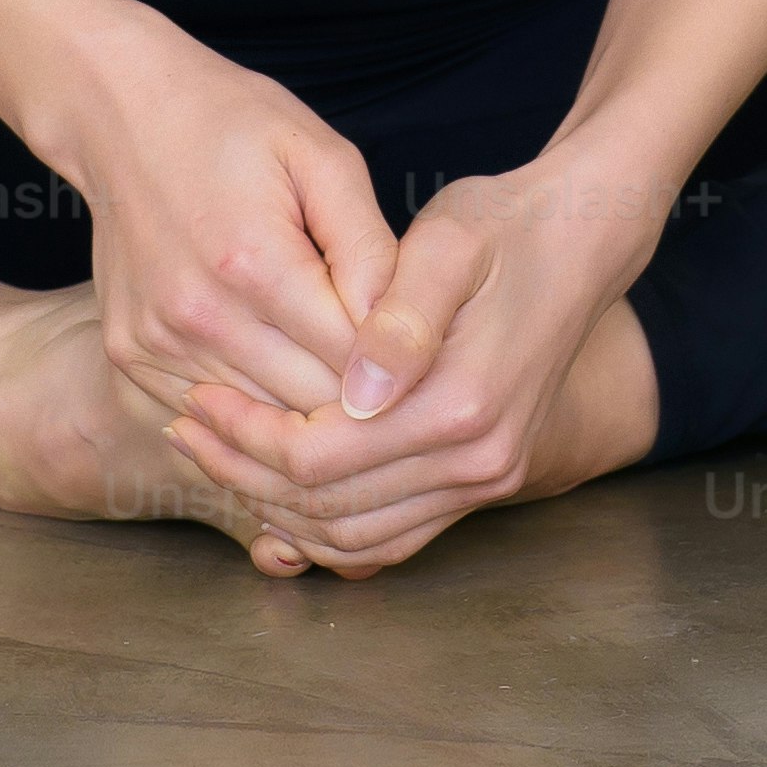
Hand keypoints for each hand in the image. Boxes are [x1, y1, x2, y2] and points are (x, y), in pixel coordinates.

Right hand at [42, 11, 400, 424]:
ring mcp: (157, 343)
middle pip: (311, 408)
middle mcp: (199, 317)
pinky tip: (275, 370)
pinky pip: (210, 417)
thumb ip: (369, 248)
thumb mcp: (323, 157)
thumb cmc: (233, 123)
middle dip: (361, 398)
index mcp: (255, 264)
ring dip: (306, 411)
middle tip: (390, 372)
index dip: (399, 362)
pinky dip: (250, 407)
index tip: (419, 346)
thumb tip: (401, 331)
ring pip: (262, 425)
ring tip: (337, 374)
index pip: (356, 363)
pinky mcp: (129, 357)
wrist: (121, 112)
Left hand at [155, 154, 664, 575]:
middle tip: (187, 429)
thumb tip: (356, 394)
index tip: (196, 398)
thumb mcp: (448, 246)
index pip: (322, 457)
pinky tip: (280, 493)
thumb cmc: (502, 228)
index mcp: (461, 404)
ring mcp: (487, 481)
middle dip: (246, 475)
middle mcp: (479, 461)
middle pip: (332, 509)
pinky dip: (330, 529)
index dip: (246, 437)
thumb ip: (400, 320)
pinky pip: (393, 537)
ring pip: (359, 538)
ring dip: (280, 510)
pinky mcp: (484, 483)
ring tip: (220, 458)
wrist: (580, 242)